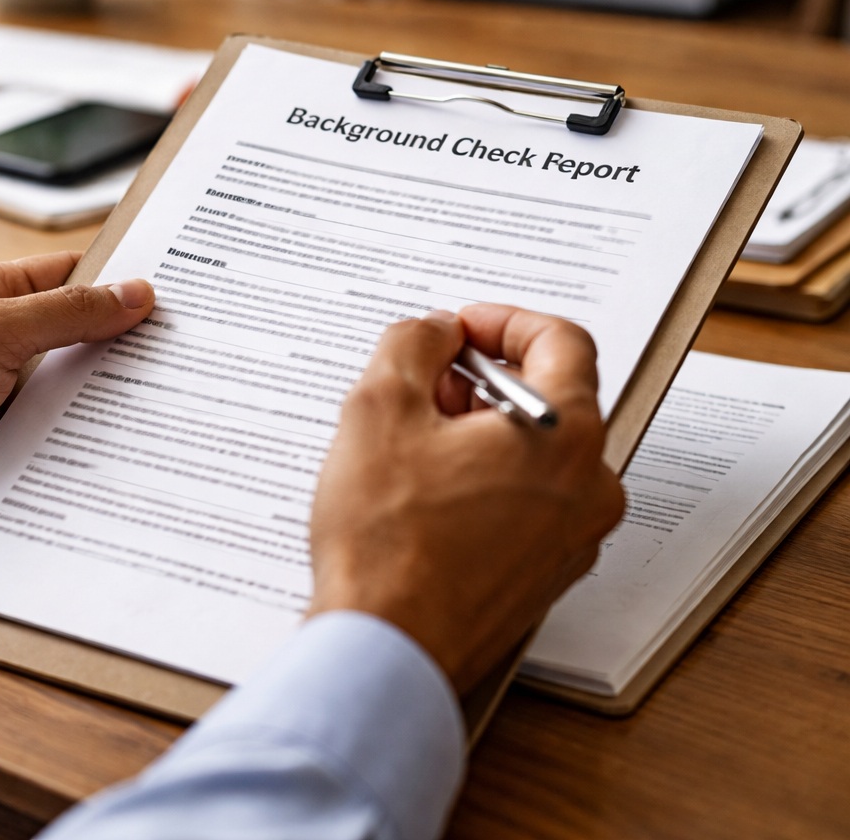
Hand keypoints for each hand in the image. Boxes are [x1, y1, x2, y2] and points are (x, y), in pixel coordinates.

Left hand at [0, 251, 153, 536]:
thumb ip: (66, 314)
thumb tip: (134, 293)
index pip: (71, 276)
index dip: (121, 281)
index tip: (178, 290)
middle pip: (78, 342)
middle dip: (124, 351)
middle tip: (188, 359)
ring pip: (69, 399)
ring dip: (102, 409)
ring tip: (167, 413)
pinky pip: (50, 446)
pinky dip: (78, 451)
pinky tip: (118, 459)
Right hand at [307, 305, 625, 693]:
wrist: (386, 648)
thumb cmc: (386, 541)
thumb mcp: (379, 408)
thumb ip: (413, 343)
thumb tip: (435, 333)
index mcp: (567, 435)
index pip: (561, 341)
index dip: (502, 321)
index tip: (457, 331)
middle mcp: (589, 489)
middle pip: (549, 400)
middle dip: (480, 383)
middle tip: (418, 392)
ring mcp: (572, 540)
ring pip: (534, 456)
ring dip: (477, 436)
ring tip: (409, 450)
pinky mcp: (544, 577)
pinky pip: (525, 506)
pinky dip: (481, 484)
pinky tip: (420, 499)